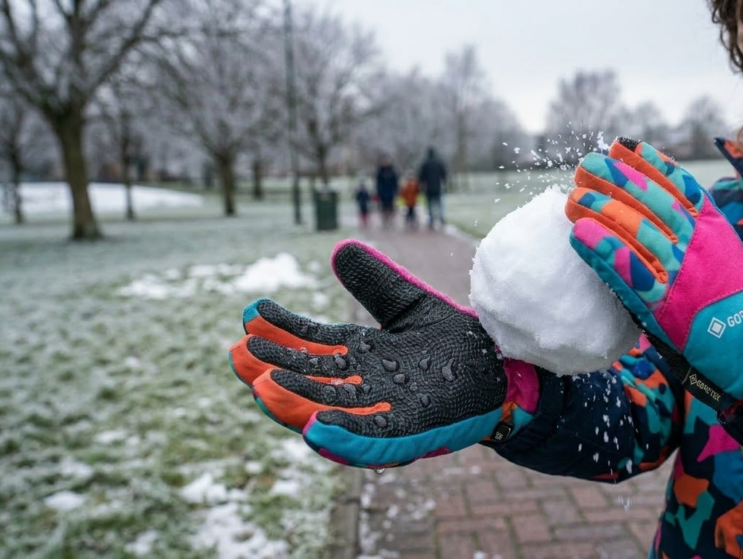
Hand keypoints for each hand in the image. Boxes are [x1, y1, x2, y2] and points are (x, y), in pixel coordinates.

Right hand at [228, 240, 538, 467]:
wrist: (505, 366)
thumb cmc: (457, 340)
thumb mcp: (409, 304)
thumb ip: (375, 283)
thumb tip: (340, 248)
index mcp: (366, 356)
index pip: (315, 344)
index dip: (282, 332)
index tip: (249, 316)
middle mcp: (369, 387)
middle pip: (312, 381)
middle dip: (275, 372)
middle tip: (237, 358)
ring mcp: (389, 412)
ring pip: (333, 412)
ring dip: (298, 404)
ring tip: (262, 390)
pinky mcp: (415, 431)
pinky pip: (375, 440)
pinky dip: (345, 437)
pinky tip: (316, 429)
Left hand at [565, 138, 742, 410]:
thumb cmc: (735, 299)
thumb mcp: (725, 251)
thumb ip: (697, 228)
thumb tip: (660, 204)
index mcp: (714, 227)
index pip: (677, 184)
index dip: (647, 162)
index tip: (621, 145)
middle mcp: (698, 243)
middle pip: (651, 201)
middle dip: (617, 179)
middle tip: (586, 166)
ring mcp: (681, 272)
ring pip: (636, 230)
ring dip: (601, 210)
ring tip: (574, 197)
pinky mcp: (665, 304)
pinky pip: (628, 271)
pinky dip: (602, 250)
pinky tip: (579, 234)